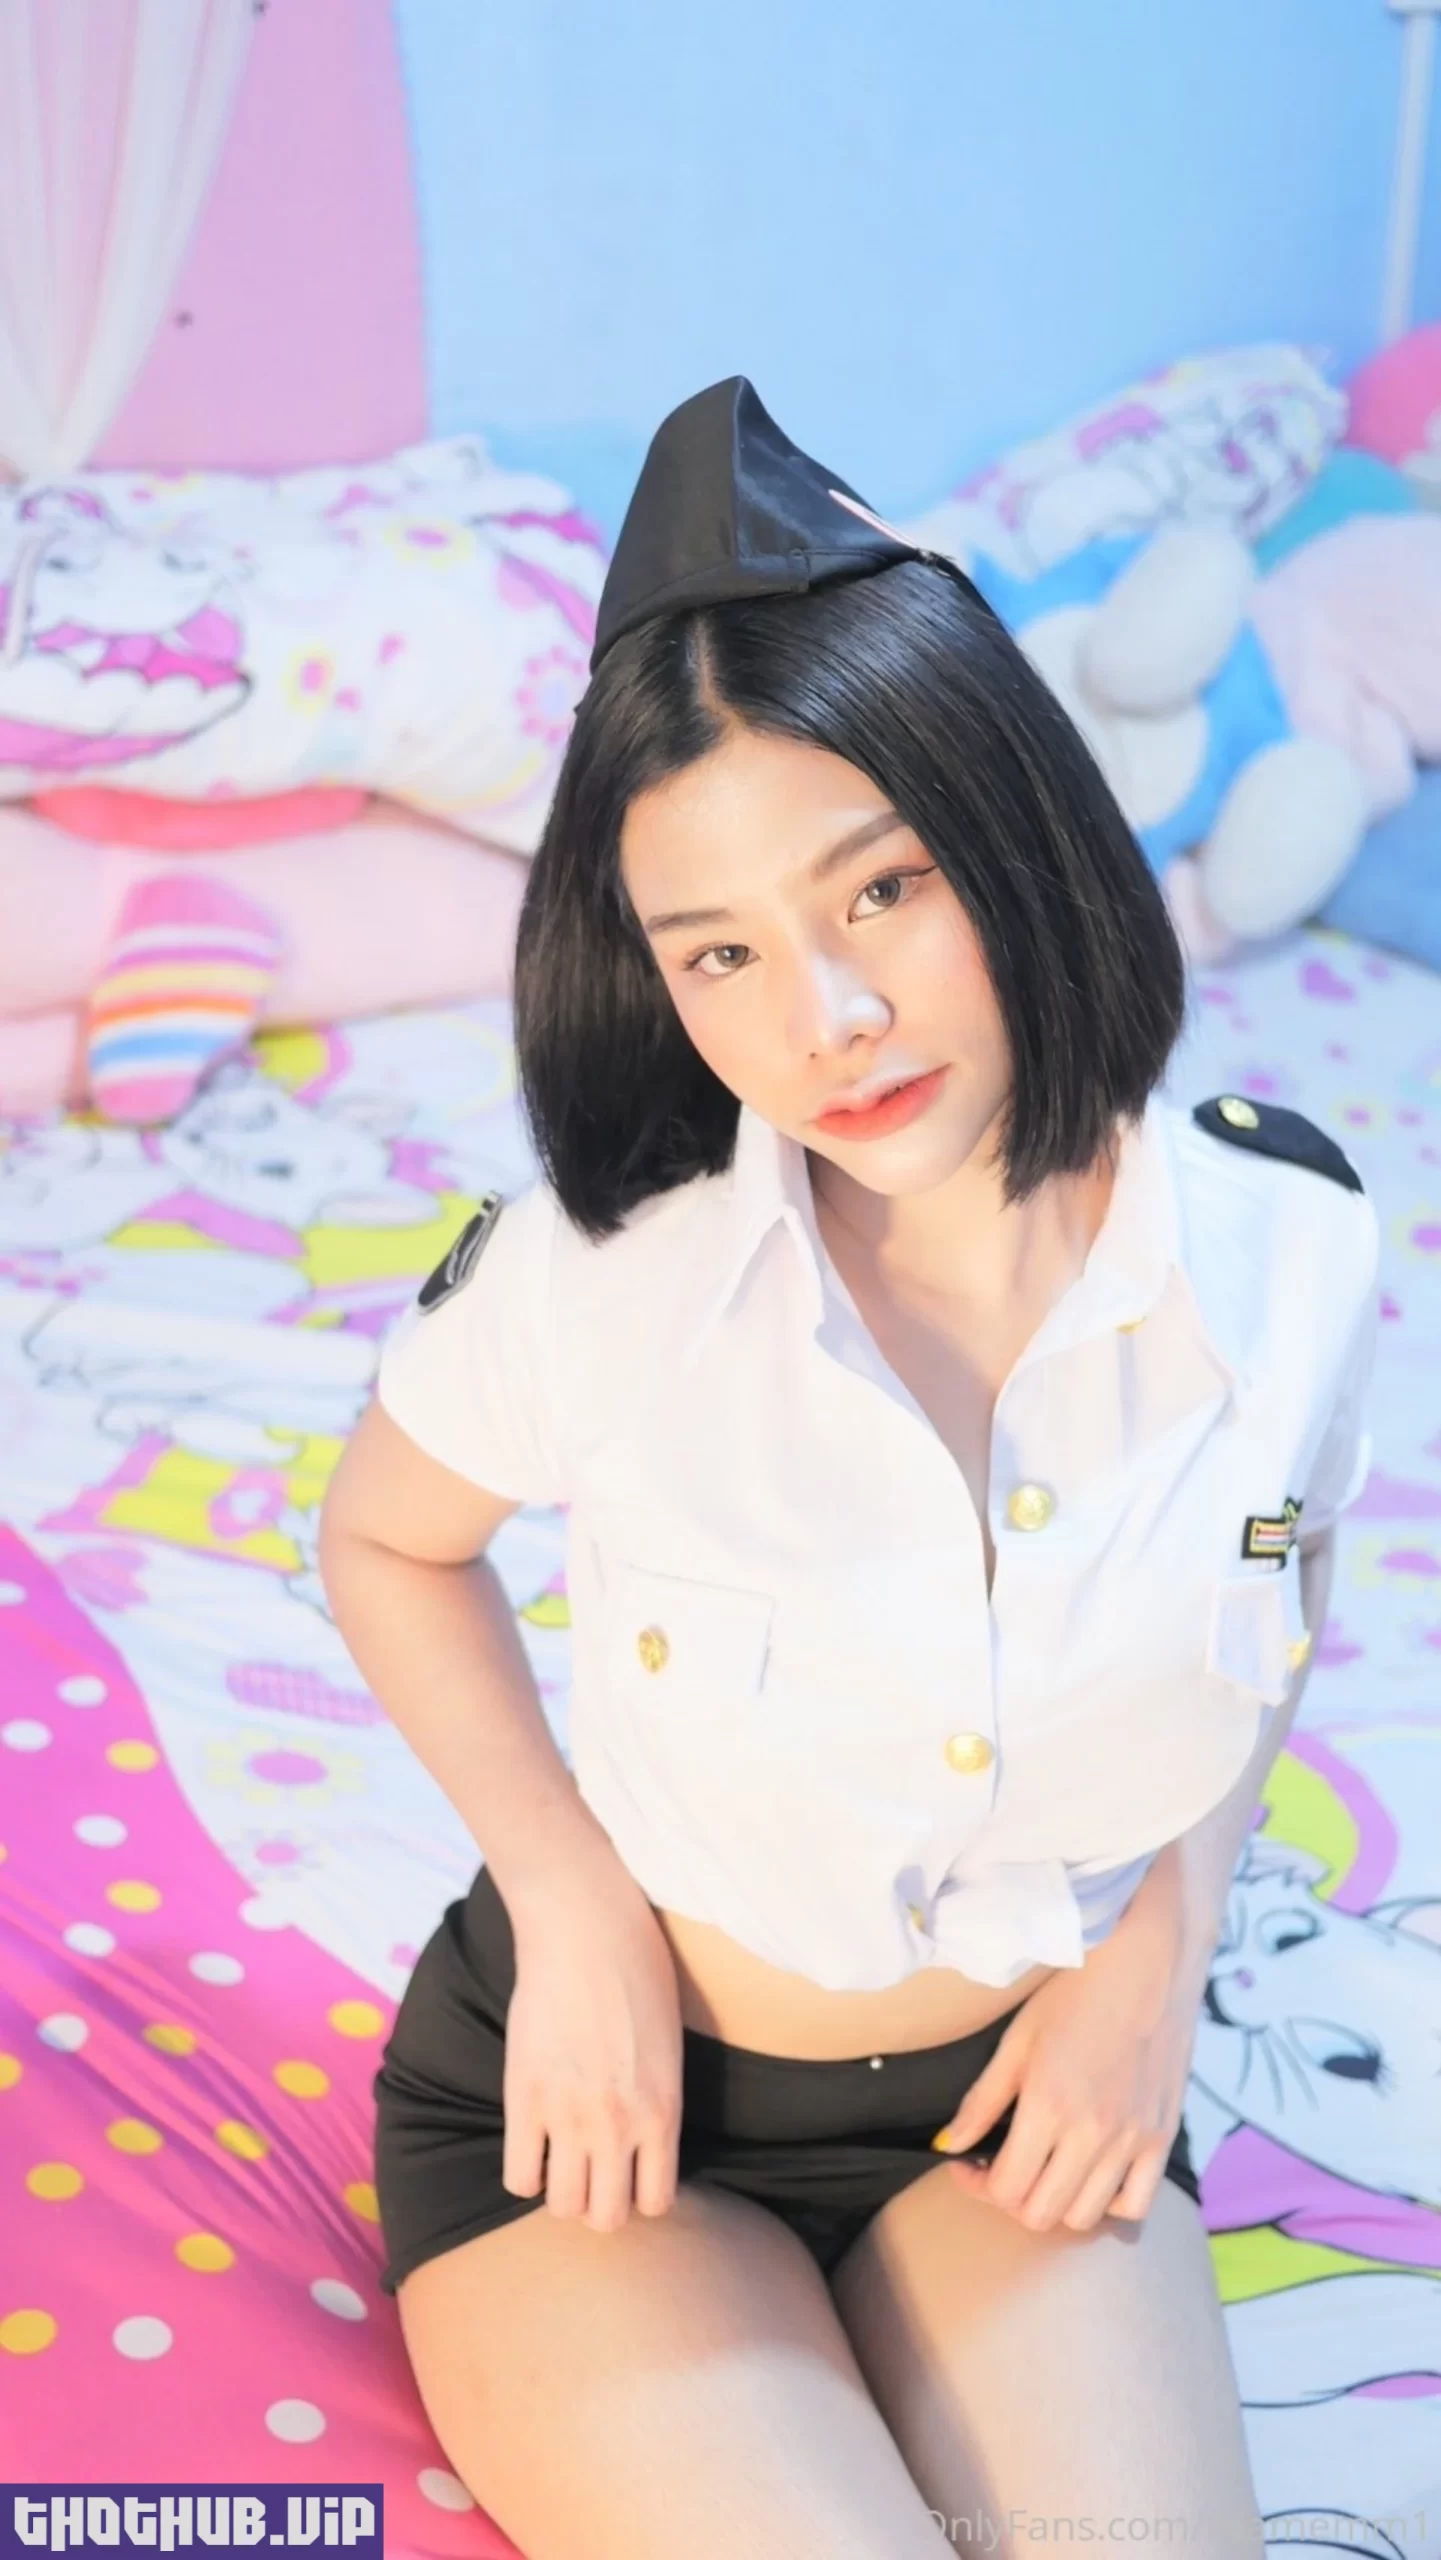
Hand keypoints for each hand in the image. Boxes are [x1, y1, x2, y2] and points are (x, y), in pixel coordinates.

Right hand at [500, 1850, 685, 2233]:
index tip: (629, 2173)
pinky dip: (525, 2171)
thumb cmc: (640, 1972)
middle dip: (600, 2202)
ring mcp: (568, 2117)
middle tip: (592, 2171)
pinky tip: (532, 2143)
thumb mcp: (670, 2048)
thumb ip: (657, 2104)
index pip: (656, 2203)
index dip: (639, 2195)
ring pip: (562, 2207)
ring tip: (561, 2159)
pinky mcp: (523, 2099)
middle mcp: (617, 2128)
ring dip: (561, 2190)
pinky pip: (518, 2177)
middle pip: (606, 2218)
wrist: (587, 1928)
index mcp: (663, 2114)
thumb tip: (643, 2144)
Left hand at [930, 1865, 1207, 2234]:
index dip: (977, 2186)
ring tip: (1045, 2167)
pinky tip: (1092, 2171)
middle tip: (1002, 2166)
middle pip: (1041, 2213)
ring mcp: (1133, 2140)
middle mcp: (1092, 2134)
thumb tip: (948, 2145)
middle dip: (1011, 2198)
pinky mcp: (1164, 2136)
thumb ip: (982, 2100)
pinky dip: (1109, 2202)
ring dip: (1056, 2203)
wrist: (1145, 1959)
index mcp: (1048, 2107)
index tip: (969, 2163)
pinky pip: (1136, 2204)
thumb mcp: (1017, 2039)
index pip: (1005, 2189)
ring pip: (1085, 2216)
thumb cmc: (1074, 1991)